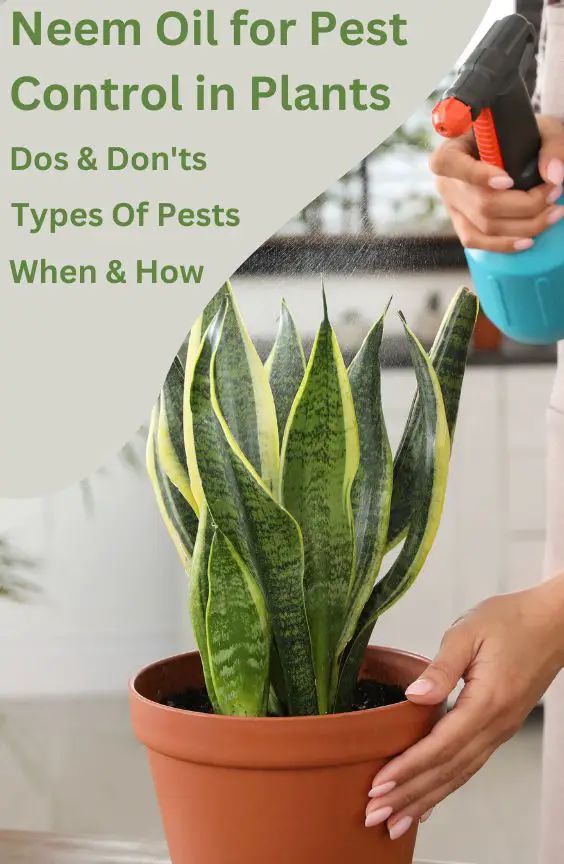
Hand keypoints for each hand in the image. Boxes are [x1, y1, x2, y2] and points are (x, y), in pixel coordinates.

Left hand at [364, 575, 563, 840]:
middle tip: (375, 816)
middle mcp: (495, 725)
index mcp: (486, 702)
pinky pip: (470, 766)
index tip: (379, 785)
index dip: (408, 768)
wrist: (553, 623)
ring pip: (459, 775)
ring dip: (426, 799)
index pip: (440, 746)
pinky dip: (446, 787)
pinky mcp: (499, 728)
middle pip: (447, 771)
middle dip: (409, 796)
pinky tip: (429, 801)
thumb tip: (414, 695)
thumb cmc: (511, 620)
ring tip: (396, 822)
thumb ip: (441, 667)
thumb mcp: (468, 632)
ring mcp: (500, 730)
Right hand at [431, 115, 563, 252]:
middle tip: (554, 192)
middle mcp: (447, 181)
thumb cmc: (520, 138)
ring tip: (553, 212)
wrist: (513, 153)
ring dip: (525, 225)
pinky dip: (504, 244)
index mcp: (453, 149)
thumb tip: (554, 176)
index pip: (448, 164)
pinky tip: (527, 241)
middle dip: (525, 204)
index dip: (476, 175)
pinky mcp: (462, 225)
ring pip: (485, 226)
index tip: (507, 181)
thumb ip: (552, 145)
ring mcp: (453, 206)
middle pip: (481, 203)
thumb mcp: (539, 129)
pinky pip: (477, 242)